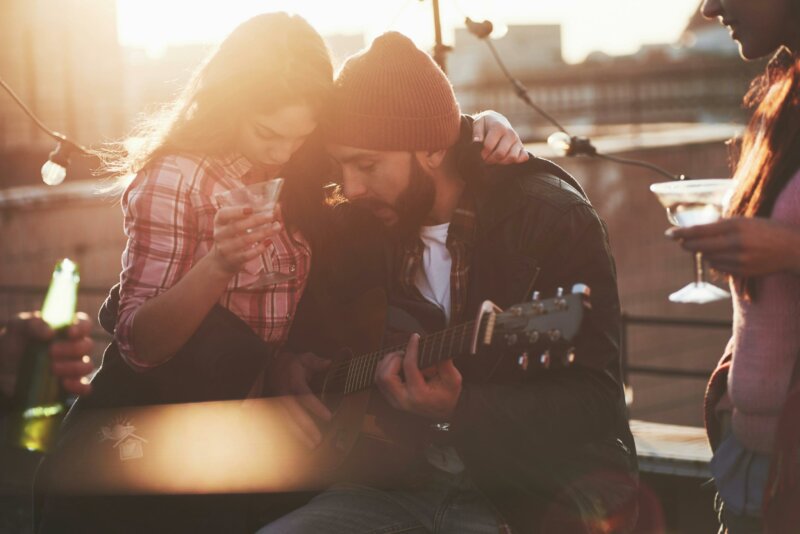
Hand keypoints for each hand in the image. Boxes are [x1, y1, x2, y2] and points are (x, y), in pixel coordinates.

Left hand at [0, 311, 93, 395]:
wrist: (2, 368)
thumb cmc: (13, 342)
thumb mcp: (18, 327)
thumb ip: (33, 323)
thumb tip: (51, 332)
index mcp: (66, 329)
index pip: (85, 324)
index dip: (82, 328)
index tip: (70, 332)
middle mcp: (73, 347)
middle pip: (87, 346)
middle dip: (72, 349)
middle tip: (51, 352)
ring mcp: (72, 367)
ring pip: (87, 366)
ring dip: (73, 367)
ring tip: (52, 368)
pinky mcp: (68, 385)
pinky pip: (84, 387)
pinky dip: (79, 386)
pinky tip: (64, 383)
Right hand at [209, 205, 282, 274]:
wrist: (222, 260)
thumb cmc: (234, 234)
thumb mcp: (238, 222)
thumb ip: (256, 213)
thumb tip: (277, 207)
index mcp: (219, 221)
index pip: (224, 214)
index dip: (237, 211)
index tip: (251, 208)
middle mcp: (219, 234)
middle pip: (237, 226)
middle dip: (256, 220)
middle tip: (271, 215)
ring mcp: (225, 248)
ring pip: (245, 240)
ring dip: (263, 232)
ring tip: (277, 227)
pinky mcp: (234, 260)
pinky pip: (247, 254)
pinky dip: (260, 248)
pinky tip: (269, 241)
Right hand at [267, 351, 331, 448]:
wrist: (271, 364)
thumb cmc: (293, 362)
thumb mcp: (305, 357)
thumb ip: (317, 362)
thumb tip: (329, 363)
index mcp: (293, 378)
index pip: (303, 393)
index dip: (315, 405)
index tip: (329, 416)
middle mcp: (283, 390)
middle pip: (293, 411)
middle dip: (305, 427)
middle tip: (318, 440)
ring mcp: (276, 399)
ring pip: (285, 419)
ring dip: (297, 433)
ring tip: (311, 445)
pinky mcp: (273, 406)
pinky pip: (280, 421)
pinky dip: (289, 432)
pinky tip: (298, 443)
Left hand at [375, 334, 461, 419]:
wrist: (442, 412)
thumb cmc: (447, 395)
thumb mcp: (453, 379)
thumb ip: (445, 363)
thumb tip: (437, 345)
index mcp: (419, 396)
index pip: (409, 367)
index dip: (412, 349)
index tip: (415, 337)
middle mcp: (403, 400)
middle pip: (385, 376)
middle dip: (393, 359)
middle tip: (404, 353)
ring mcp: (394, 401)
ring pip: (379, 378)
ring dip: (388, 362)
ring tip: (401, 357)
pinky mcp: (390, 398)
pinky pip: (379, 380)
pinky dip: (385, 368)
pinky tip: (397, 364)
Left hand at [472, 110, 528, 164]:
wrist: (498, 121)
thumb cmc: (486, 124)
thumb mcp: (478, 123)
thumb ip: (477, 132)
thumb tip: (476, 142)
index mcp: (498, 127)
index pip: (489, 146)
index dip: (482, 153)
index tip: (480, 154)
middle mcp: (510, 133)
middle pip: (500, 154)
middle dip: (490, 160)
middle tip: (485, 159)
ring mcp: (517, 140)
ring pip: (512, 157)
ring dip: (501, 162)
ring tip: (494, 159)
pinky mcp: (522, 147)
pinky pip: (523, 157)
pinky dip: (515, 161)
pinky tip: (505, 159)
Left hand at [667, 217, 799, 276]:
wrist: (792, 247)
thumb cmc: (766, 230)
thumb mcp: (744, 221)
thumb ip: (721, 225)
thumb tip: (695, 231)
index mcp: (735, 225)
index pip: (700, 230)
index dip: (681, 233)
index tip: (668, 234)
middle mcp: (736, 242)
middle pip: (699, 246)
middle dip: (687, 244)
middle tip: (681, 242)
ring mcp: (739, 259)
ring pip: (708, 258)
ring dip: (704, 253)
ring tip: (712, 246)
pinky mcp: (743, 271)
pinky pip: (719, 267)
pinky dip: (716, 261)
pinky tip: (724, 256)